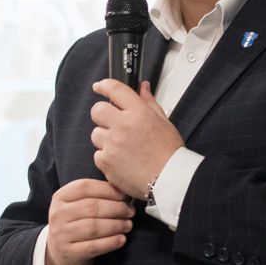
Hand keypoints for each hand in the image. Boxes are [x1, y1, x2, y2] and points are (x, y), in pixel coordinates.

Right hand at [45, 178, 134, 264]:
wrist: (59, 254)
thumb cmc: (75, 224)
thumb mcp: (77, 205)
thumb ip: (95, 194)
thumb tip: (122, 188)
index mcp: (60, 197)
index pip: (85, 187)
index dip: (107, 190)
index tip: (124, 195)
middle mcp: (57, 214)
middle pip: (91, 207)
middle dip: (116, 208)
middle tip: (130, 211)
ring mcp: (61, 235)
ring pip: (94, 227)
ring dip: (116, 225)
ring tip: (128, 225)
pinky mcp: (69, 253)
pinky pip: (94, 246)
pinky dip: (111, 242)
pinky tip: (122, 239)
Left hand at [89, 79, 184, 198]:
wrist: (169, 179)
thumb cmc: (169, 152)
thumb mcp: (164, 122)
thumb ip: (149, 102)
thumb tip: (142, 87)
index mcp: (138, 113)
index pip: (115, 89)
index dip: (104, 85)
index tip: (99, 87)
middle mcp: (122, 126)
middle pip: (97, 110)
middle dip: (103, 114)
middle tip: (112, 122)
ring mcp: (112, 145)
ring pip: (96, 133)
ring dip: (105, 138)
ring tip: (122, 146)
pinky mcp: (106, 162)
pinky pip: (98, 154)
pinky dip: (106, 157)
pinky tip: (121, 160)